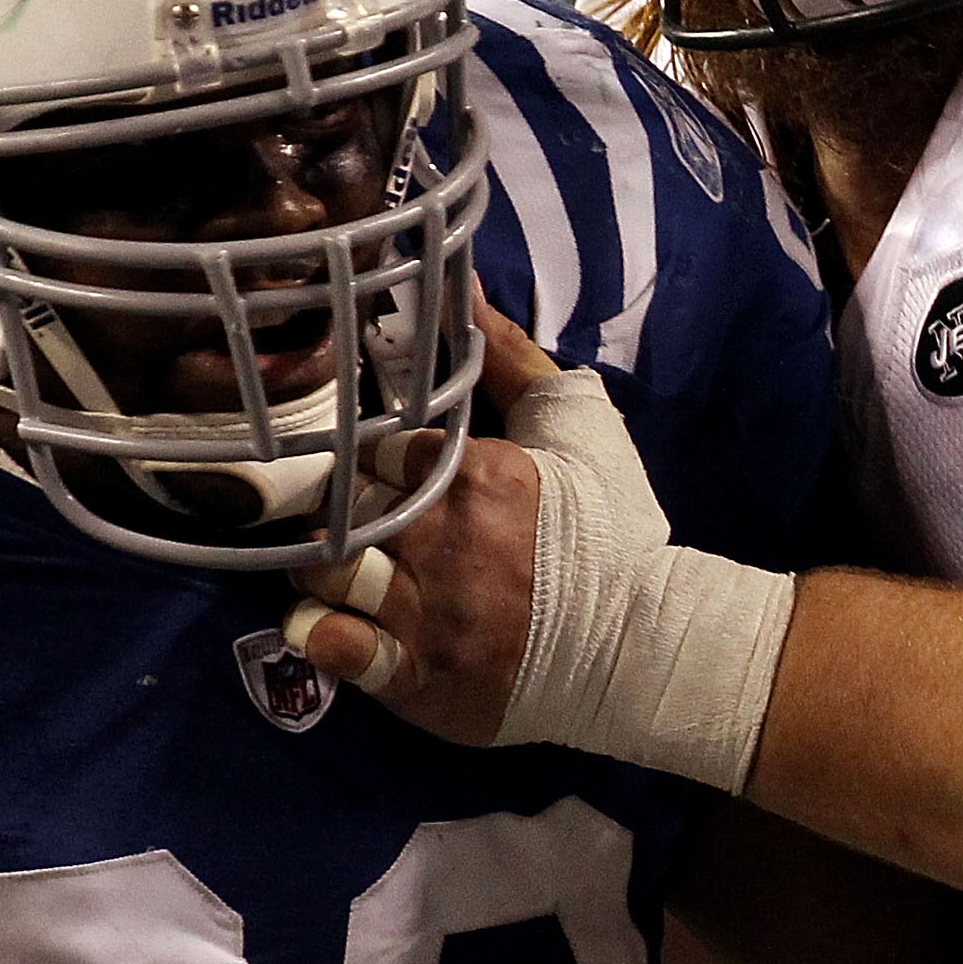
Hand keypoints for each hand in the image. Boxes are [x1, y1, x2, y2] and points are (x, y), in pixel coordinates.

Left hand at [282, 301, 789, 789]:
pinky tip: (329, 625)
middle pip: (336, 507)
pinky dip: (316, 632)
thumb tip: (466, 286)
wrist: (646, 650)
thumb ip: (510, 355)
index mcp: (470, 475)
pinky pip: (329, 646)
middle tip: (345, 521)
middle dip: (332, 511)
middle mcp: (436, 539)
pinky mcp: (413, 677)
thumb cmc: (614, 534)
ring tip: (338, 571)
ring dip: (317, 568)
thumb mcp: (575, 425)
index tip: (377, 472)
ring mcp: (421, 612)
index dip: (368, 459)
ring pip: (321, 570)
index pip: (374, 448)